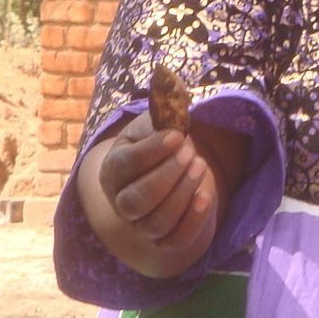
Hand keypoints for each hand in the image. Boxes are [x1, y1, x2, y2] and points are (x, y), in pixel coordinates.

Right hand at [96, 112, 221, 255]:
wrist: (169, 174)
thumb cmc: (159, 145)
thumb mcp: (156, 123)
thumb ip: (160, 108)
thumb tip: (166, 76)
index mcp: (112, 170)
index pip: (126, 165)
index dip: (151, 152)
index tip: (177, 136)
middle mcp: (121, 202)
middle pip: (138, 200)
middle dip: (167, 175)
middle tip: (190, 152)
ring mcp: (141, 226)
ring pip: (158, 221)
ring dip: (182, 193)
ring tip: (200, 166)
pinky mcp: (164, 242)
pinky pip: (176, 241)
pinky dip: (192, 221)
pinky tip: (206, 197)